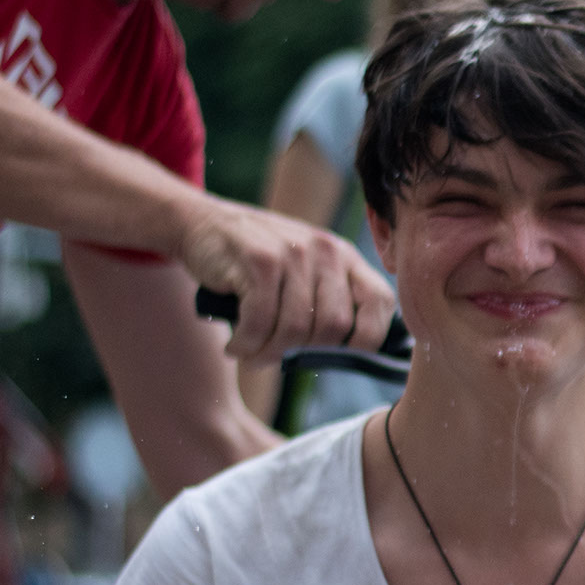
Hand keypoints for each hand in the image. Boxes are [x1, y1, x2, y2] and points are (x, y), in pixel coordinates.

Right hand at [180, 196, 395, 363]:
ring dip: (268, 353)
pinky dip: (246, 344)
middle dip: (305, 354)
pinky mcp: (259, 260)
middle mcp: (326, 251)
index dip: (368, 339)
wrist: (205, 223)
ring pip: (294, 329)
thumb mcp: (303, 272)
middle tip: (277, 359)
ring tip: (252, 355)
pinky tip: (235, 346)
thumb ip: (327, 302)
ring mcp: (293, 253)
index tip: (339, 357)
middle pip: (334, 326)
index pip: (379, 302)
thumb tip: (343, 360)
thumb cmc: (258, 263)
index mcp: (345, 256)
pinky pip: (260, 322)